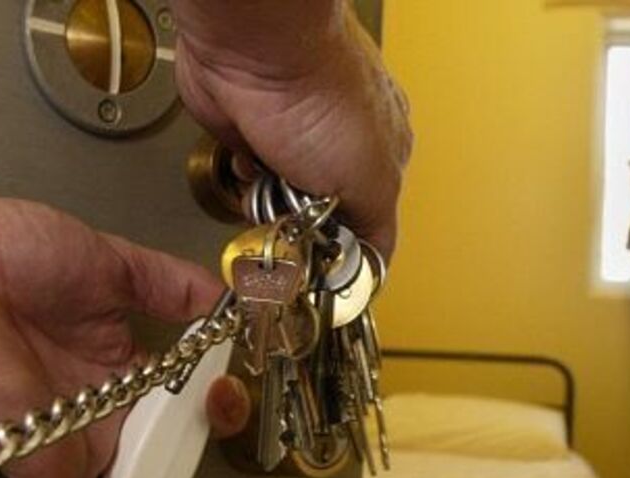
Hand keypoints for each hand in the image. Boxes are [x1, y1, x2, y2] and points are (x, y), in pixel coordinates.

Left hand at [0, 169, 251, 477]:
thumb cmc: (16, 250)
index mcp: (118, 373)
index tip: (224, 406)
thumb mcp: (112, 264)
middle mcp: (92, 416)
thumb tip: (230, 304)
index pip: (173, 420)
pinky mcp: (25, 459)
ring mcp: (58, 442)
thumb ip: (172, 287)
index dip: (209, 425)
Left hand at [169, 0, 411, 257]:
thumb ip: (377, 233)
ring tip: (274, 190)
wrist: (257, 52)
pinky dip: (245, 184)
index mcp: (384, 155)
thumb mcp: (374, 183)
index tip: (330, 273)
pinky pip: (247, 183)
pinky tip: (251, 169)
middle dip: (307, 232)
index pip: (371, 226)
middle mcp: (341, 148)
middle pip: (323, 220)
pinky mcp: (252, 138)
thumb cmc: (321, 94)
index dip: (348, 253)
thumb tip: (374, 270)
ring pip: (283, 206)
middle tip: (299, 229)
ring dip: (273, 210)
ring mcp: (293, 143)